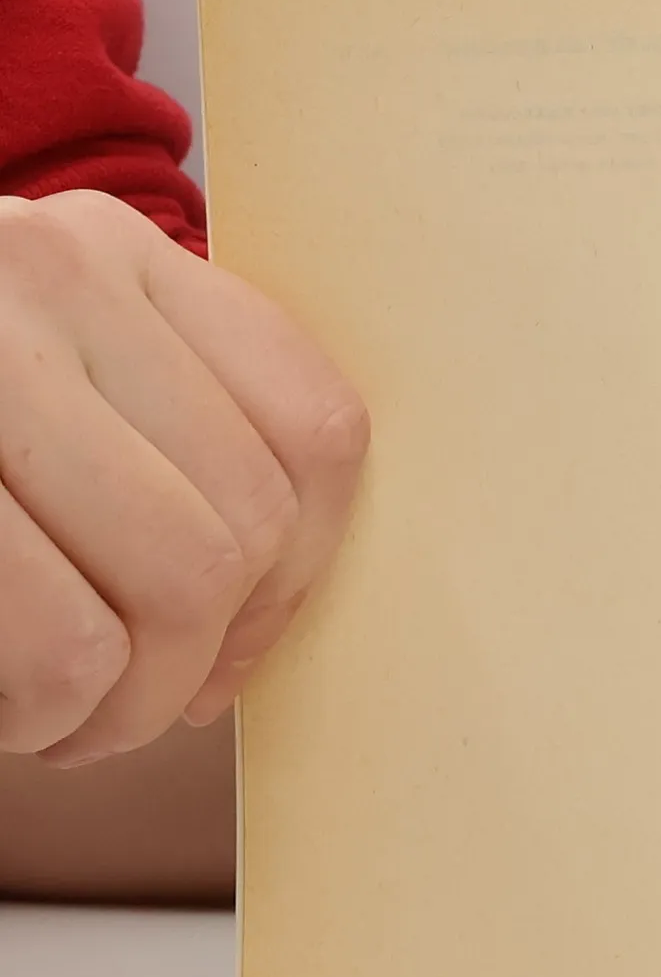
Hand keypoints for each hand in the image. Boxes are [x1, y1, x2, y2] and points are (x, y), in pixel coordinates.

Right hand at [0, 190, 366, 766]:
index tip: (231, 648)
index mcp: (114, 259)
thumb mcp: (36, 396)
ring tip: (51, 717)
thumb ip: (151, 449)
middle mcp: (46, 275)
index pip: (315, 429)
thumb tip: (271, 606)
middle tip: (115, 711)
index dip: (302, 576)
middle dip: (194, 667)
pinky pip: (58, 637)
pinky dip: (46, 713)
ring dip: (121, 703)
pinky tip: (4, 712)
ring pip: (174, 585)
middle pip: (242, 527)